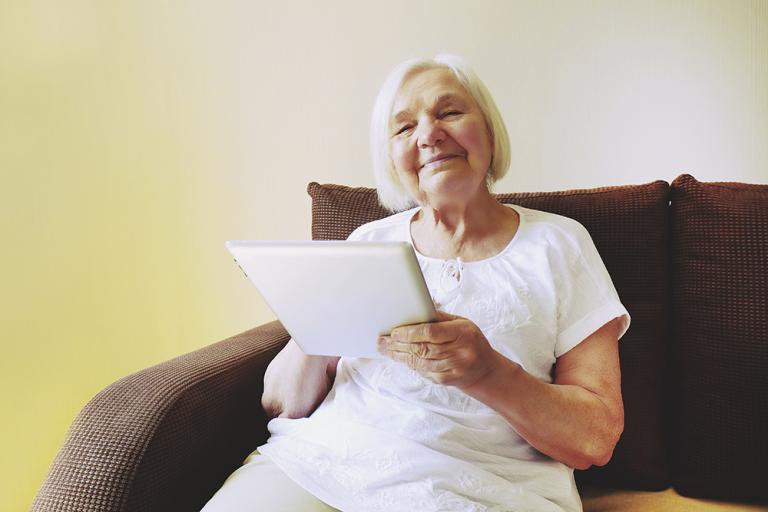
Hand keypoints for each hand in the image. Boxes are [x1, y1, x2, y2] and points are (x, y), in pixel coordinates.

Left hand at [377, 310, 502, 388]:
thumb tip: (415, 309)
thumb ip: (439, 317)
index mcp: (463, 333)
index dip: (410, 333)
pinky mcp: (447, 380)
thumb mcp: (461, 323)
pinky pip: (423, 372)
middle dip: (398, 345)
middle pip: (422, 348)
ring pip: (420, 362)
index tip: (394, 332)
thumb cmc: (470, 340)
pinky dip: (410, 364)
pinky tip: (400, 358)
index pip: (431, 332)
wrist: (484, 369)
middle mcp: (459, 352)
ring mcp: (453, 368)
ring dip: (399, 356)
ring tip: (386, 349)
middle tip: (382, 341)